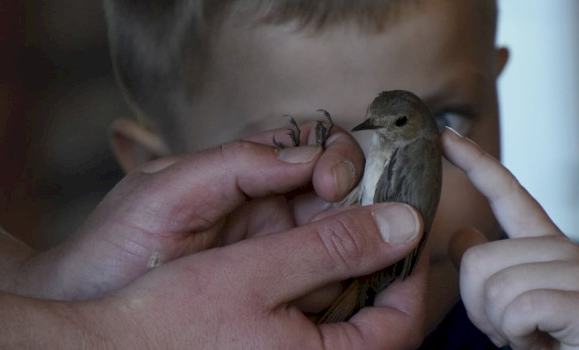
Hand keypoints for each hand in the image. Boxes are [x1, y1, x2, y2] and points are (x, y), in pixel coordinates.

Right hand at [0, 202, 428, 348]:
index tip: (402, 226)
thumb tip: (405, 224)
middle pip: (380, 326)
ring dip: (349, 282)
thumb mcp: (258, 271)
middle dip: (379, 272)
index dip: (409, 269)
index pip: (403, 321)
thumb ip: (334, 247)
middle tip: (369, 224)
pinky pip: (316, 335)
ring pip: (348, 328)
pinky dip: (318, 300)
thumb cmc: (169, 321)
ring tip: (335, 236)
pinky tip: (298, 268)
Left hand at [16, 123, 364, 299]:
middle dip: (363, 203)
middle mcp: (274, 207)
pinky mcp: (281, 292)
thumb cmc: (117, 246)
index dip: (338, 157)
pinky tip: (349, 292)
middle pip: (346, 193)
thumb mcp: (167, 191)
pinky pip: (329, 282)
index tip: (332, 183)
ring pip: (345, 238)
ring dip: (364, 245)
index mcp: (250, 171)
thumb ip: (235, 165)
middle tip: (364, 226)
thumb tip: (308, 156)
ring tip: (367, 261)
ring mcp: (280, 251)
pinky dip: (349, 284)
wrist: (88, 308)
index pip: (317, 147)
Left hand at [442, 129, 578, 349]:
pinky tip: (545, 342)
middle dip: (480, 308)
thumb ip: (492, 269)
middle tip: (515, 330)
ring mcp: (577, 269)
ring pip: (493, 289)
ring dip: (501, 328)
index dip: (473, 162)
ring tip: (534, 338)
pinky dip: (519, 337)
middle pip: (477, 260)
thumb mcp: (517, 305)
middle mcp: (563, 248)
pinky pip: (516, 311)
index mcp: (545, 246)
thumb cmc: (562, 343)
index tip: (444, 134)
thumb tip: (462, 236)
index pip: (506, 192)